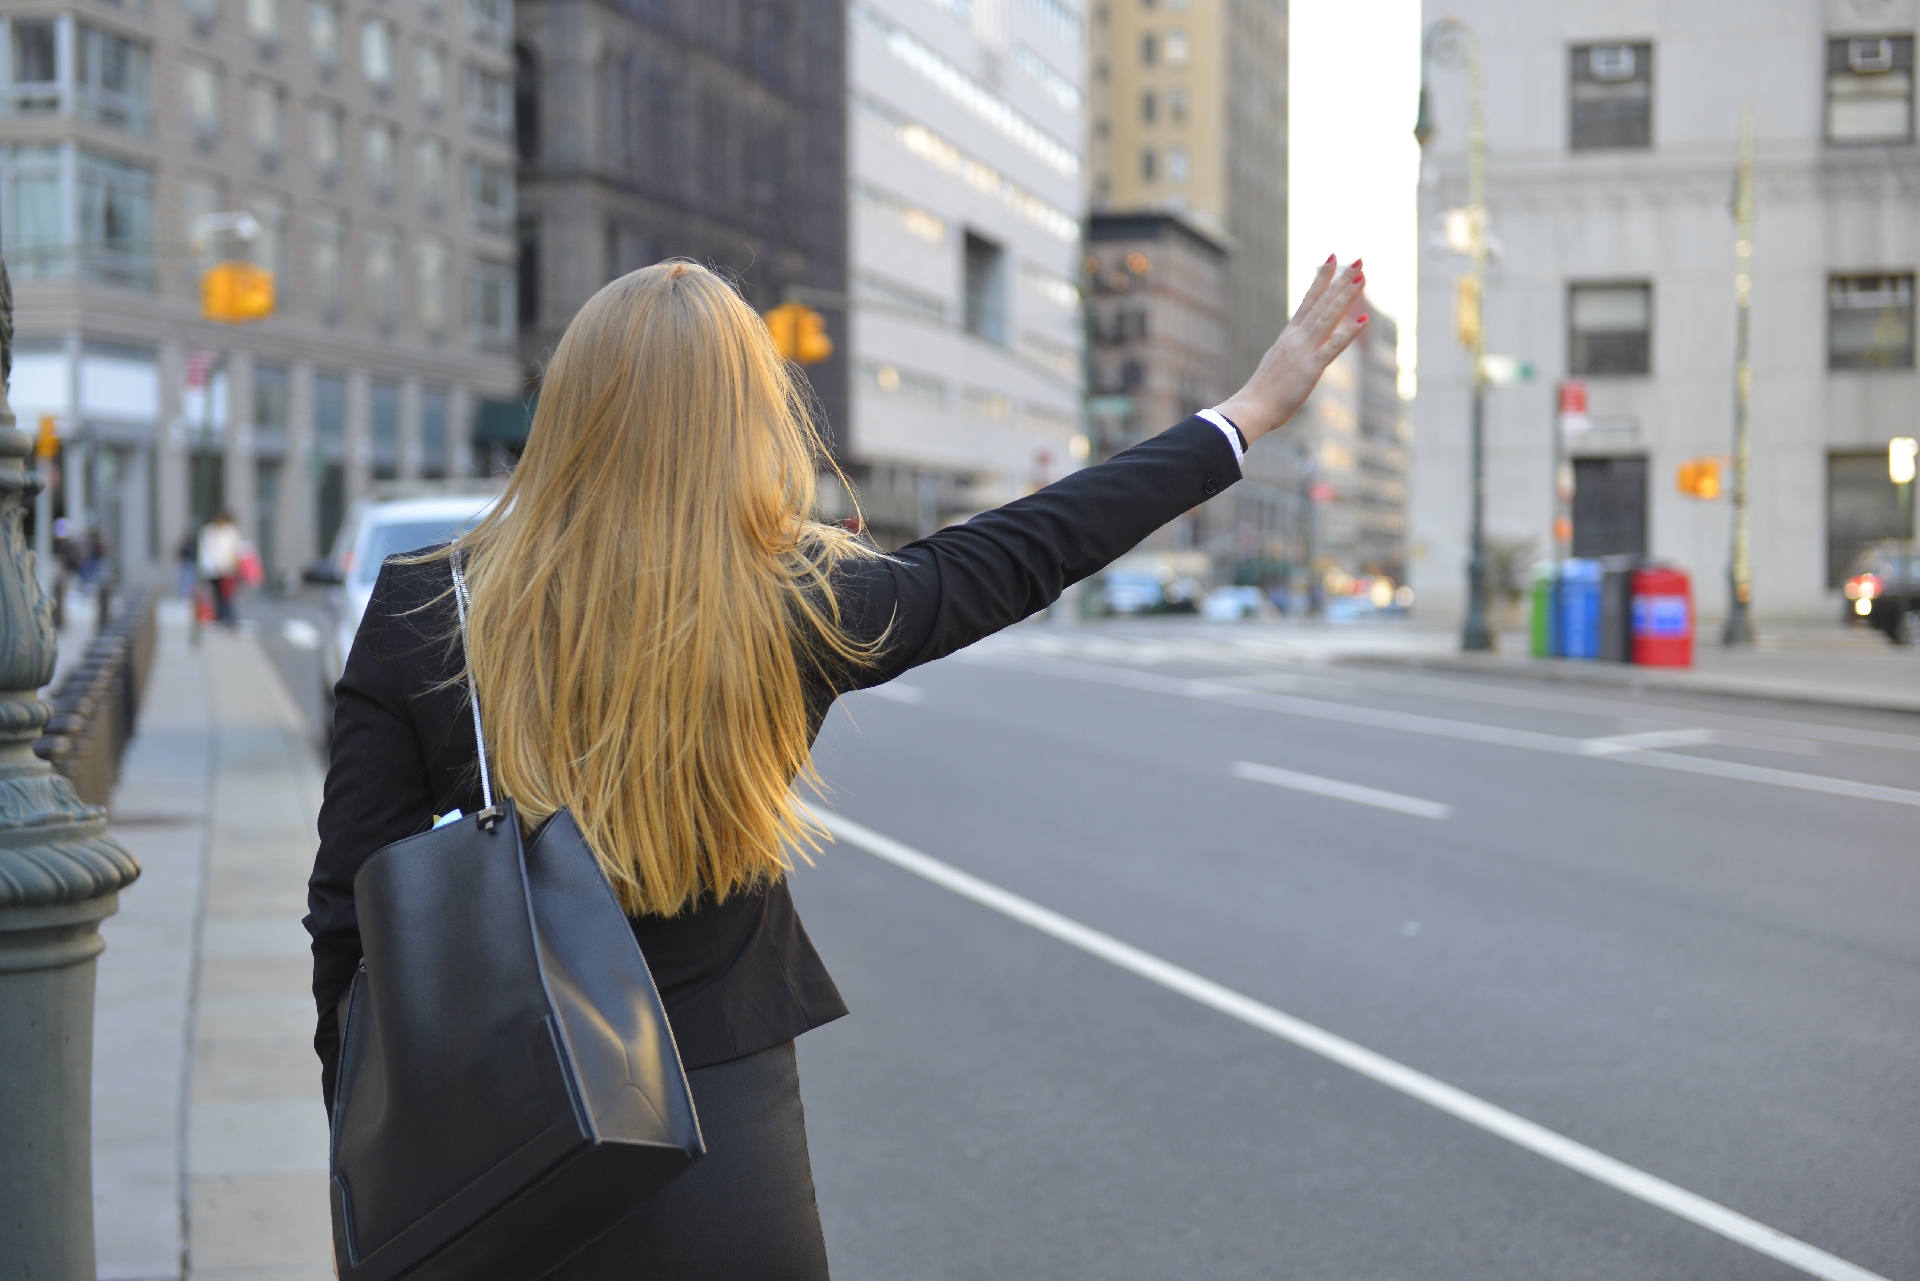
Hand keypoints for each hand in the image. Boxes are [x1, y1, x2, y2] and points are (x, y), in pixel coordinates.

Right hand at [1215, 257, 1367, 443]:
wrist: (1251, 408)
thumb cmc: (1261, 395)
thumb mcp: (1276, 366)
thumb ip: (1289, 355)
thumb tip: (1295, 352)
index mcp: (1288, 336)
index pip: (1308, 301)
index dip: (1321, 279)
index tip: (1332, 258)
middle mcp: (1296, 337)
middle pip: (1322, 303)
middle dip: (1340, 280)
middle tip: (1357, 260)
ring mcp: (1303, 351)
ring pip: (1328, 317)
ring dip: (1345, 296)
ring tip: (1362, 278)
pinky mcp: (1310, 368)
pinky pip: (1333, 347)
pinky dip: (1348, 333)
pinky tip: (1363, 320)